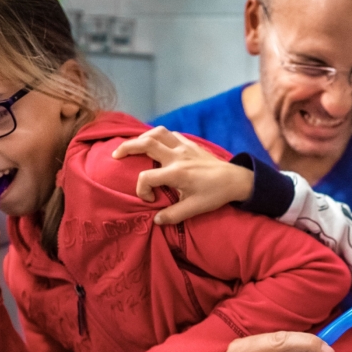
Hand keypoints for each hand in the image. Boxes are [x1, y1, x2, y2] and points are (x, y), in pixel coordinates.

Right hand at [112, 126, 253, 224]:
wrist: (236, 179)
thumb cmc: (215, 194)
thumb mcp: (194, 208)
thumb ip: (173, 215)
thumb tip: (156, 220)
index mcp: (176, 173)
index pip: (146, 177)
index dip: (142, 190)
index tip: (151, 200)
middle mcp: (178, 156)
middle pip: (145, 143)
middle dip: (127, 147)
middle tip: (116, 155)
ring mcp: (184, 147)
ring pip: (158, 132)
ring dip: (142, 137)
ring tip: (134, 146)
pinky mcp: (191, 143)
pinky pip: (171, 134)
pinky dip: (160, 136)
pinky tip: (157, 144)